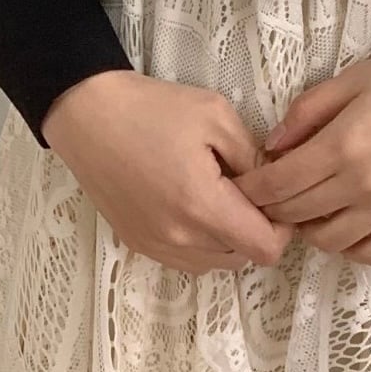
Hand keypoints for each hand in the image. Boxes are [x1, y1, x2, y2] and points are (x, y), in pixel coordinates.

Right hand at [39, 69, 294, 273]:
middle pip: (243, 258)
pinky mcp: (138, 244)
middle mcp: (178, 238)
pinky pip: (187, 259)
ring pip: (215, 263)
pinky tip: (195, 205)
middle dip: (257, 229)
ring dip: (229, 238)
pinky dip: (202, 242)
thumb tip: (272, 183)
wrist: (87, 115)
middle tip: (250, 190)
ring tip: (221, 195)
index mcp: (201, 206)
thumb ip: (253, 156)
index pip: (264, 248)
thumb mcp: (217, 115)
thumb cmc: (153, 108)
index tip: (279, 197)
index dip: (283, 228)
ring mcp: (155, 246)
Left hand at [228, 36, 370, 265]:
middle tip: (267, 199)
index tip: (242, 186)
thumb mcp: (357, 77)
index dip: (253, 189)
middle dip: (272, 209)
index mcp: (344, 144)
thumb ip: (309, 110)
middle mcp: (365, 185)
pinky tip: (344, 226)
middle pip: (298, 214)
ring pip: (330, 241)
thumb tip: (273, 143)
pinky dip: (349, 247)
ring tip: (307, 210)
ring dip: (309, 229)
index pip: (280, 183)